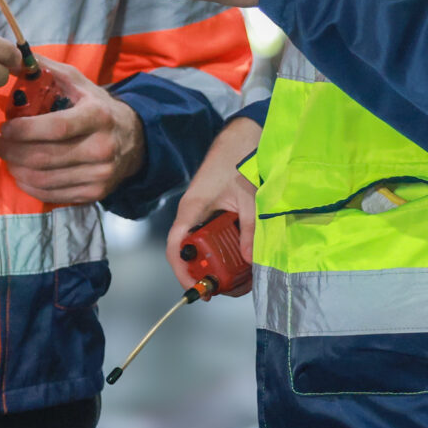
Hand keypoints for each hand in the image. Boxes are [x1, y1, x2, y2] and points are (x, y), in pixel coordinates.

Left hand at [0, 58, 146, 204]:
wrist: (133, 139)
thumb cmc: (96, 106)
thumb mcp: (77, 82)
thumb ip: (44, 69)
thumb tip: (8, 56)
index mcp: (97, 116)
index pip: (56, 128)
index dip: (25, 131)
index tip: (3, 127)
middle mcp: (101, 148)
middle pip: (45, 157)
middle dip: (11, 151)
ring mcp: (99, 174)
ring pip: (44, 179)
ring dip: (15, 168)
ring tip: (4, 155)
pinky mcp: (95, 193)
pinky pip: (52, 194)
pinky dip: (29, 185)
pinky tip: (20, 172)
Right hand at [168, 117, 260, 293]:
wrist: (242, 139)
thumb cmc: (238, 161)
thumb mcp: (249, 197)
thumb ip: (250, 228)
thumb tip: (250, 260)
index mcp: (193, 209)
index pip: (176, 245)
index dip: (182, 270)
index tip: (196, 288)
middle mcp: (194, 216)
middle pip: (192, 254)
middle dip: (209, 274)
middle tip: (230, 288)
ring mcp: (204, 217)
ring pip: (206, 250)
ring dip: (222, 265)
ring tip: (244, 278)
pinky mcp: (216, 217)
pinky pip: (217, 240)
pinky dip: (230, 252)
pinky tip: (247, 259)